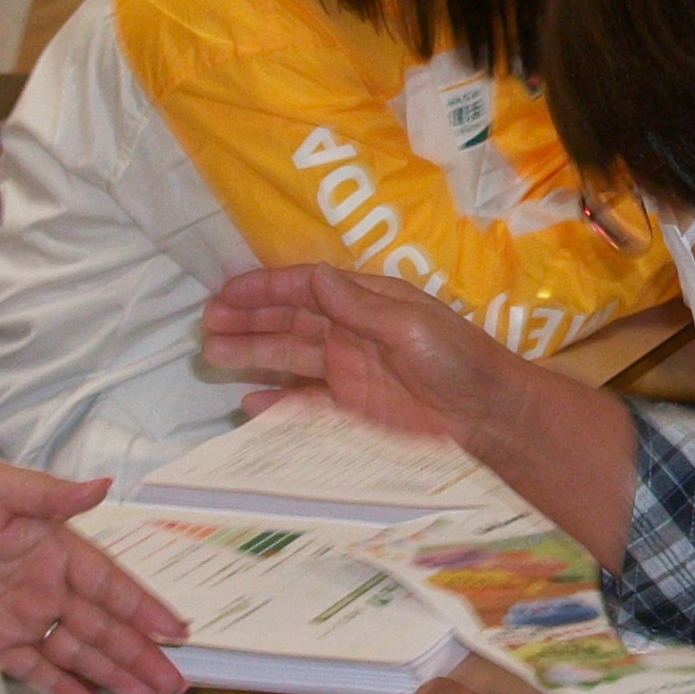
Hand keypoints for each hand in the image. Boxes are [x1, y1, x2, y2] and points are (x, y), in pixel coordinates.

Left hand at [0, 461, 187, 693]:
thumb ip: (49, 494)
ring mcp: (22, 618)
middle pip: (103, 626)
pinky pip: (33, 669)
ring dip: (112, 673)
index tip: (176, 630)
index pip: (111, 584)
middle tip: (174, 680)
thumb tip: (100, 486)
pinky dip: (60, 687)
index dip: (143, 608)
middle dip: (140, 653)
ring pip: (77, 652)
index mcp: (59, 550)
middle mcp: (48, 588)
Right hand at [200, 262, 528, 438]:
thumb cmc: (458, 359)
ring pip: (289, 357)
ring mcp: (349, 370)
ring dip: (252, 354)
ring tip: (211, 355)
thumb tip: (313, 279)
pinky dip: (277, 401)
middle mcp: (352, 331)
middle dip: (248, 320)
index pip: (307, 287)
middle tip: (205, 323)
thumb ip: (358, 307)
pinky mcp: (352, 407)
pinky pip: (305, 401)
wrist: (488, 414)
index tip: (226, 292)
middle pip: (289, 321)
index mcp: (367, 302)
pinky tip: (248, 401)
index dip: (266, 287)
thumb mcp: (409, 325)